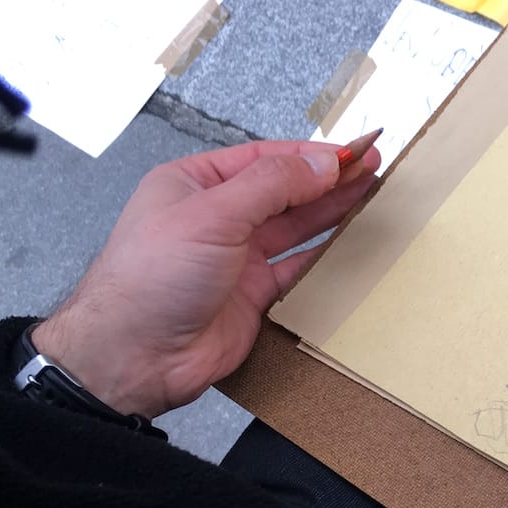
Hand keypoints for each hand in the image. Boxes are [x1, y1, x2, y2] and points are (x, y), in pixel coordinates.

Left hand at [33, 140, 380, 417]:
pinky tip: (347, 245)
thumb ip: (273, 186)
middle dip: (328, 179)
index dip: (311, 155)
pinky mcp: (250, 297)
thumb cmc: (151, 278)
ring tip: (369, 197)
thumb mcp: (213, 215)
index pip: (264, 159)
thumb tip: (321, 163)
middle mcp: (215, 217)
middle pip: (283, 190)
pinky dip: (323, 259)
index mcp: (194, 184)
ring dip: (331, 213)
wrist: (136, 354)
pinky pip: (296, 271)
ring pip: (294, 229)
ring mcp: (234, 258)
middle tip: (372, 167)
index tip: (353, 153)